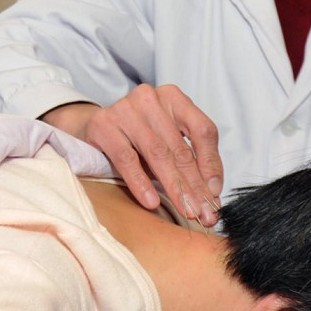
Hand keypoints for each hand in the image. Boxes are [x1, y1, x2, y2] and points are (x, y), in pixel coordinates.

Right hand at [41, 85, 222, 225]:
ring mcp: (125, 109)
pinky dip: (141, 182)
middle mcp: (150, 98)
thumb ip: (191, 160)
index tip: (214, 193)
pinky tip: (151, 201)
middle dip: (194, 185)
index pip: (203, 130)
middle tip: (204, 213)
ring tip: (185, 210)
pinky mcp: (104, 125)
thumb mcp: (168, 141)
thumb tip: (212, 194)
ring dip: (174, 187)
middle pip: (180, 147)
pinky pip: (127, 158)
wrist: (96, 127)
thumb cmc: (139, 137)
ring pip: (157, 153)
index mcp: (173, 97)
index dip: (211, 164)